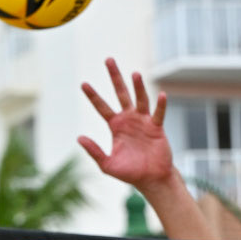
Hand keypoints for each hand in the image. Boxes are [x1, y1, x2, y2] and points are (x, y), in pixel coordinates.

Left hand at [78, 59, 174, 192]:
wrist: (151, 179)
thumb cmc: (129, 172)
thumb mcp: (107, 164)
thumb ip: (94, 151)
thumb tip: (79, 137)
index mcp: (115, 125)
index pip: (102, 107)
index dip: (93, 96)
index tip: (83, 84)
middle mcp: (129, 119)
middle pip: (120, 93)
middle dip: (114, 77)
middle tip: (108, 60)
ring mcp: (143, 121)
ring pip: (140, 99)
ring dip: (138, 87)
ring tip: (134, 73)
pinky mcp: (157, 128)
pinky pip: (158, 114)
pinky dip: (160, 105)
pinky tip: (161, 95)